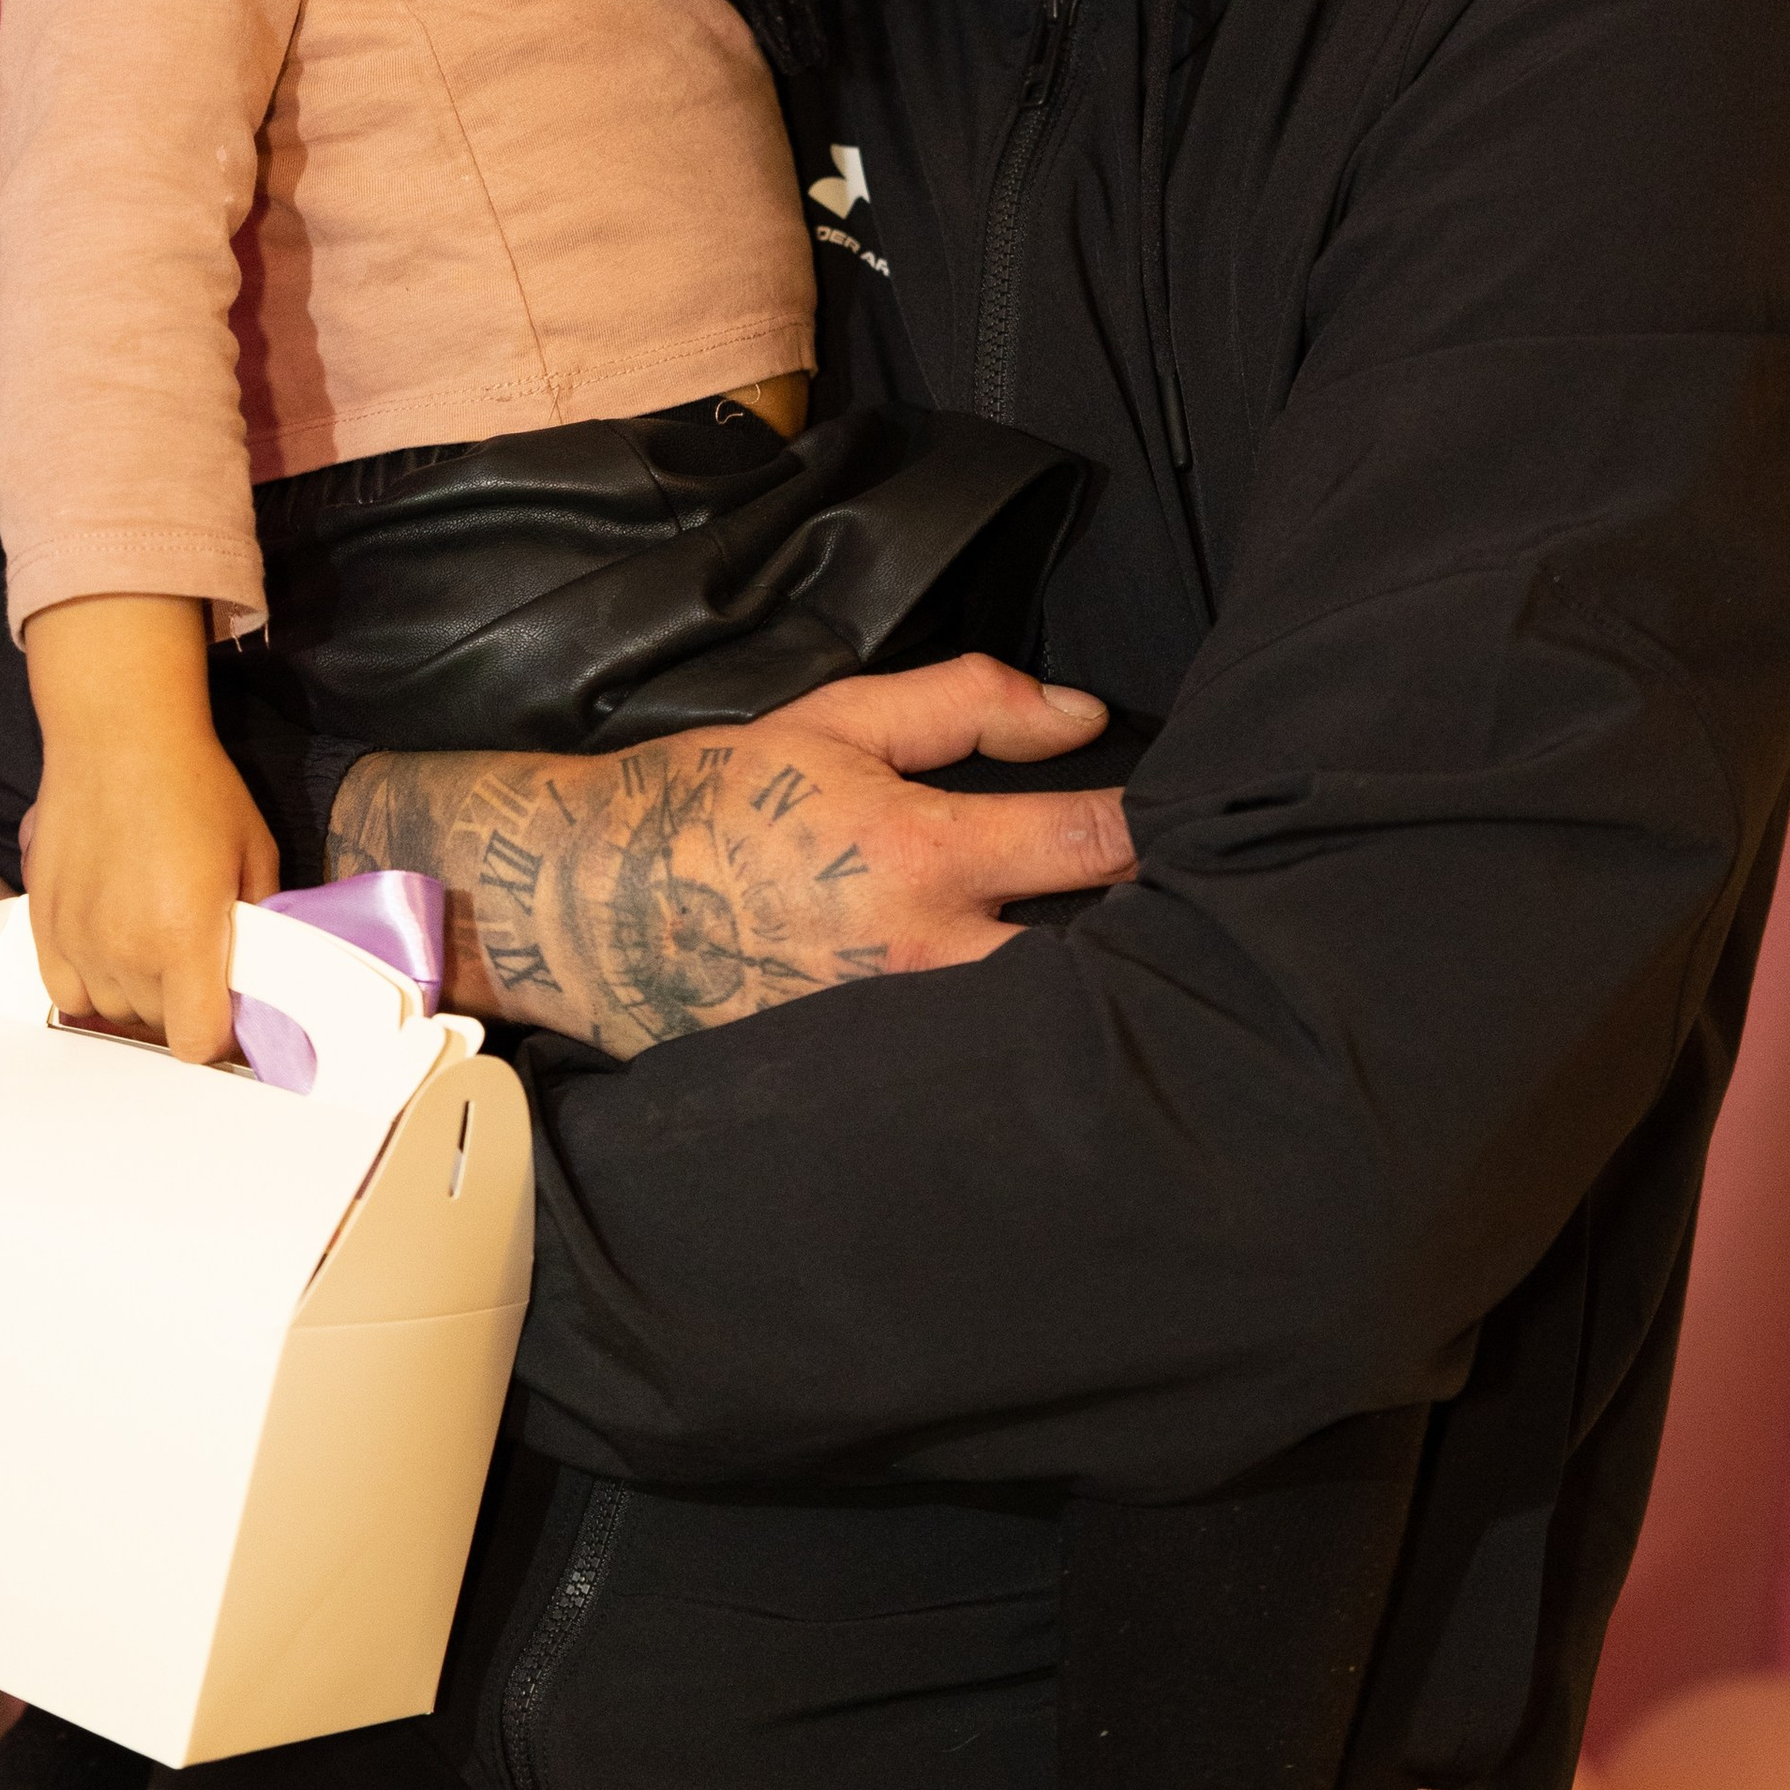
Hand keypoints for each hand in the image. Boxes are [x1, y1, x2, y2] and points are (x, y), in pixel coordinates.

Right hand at [21, 595, 278, 1062]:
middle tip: (201, 967)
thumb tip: (259, 976)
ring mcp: (77, 939)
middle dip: (185, 1007)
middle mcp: (124, 950)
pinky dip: (92, 982)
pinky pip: (66, 990)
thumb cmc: (197, 787)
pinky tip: (114, 949)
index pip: (198, 1043)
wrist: (119, 735)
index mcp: (184, 938)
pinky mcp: (43, 923)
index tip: (232, 1013)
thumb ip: (258, 926)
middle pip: (156, 1028)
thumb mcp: (254, 854)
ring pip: (111, 1011)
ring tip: (157, 949)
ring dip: (138, 995)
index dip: (222, 1037)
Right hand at [331, 655, 1134, 1059]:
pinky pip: (968, 1069)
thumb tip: (1084, 715)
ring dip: (1086, 1001)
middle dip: (1148, 938)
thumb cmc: (712, 798)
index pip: (1093, 845)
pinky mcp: (863, 1085)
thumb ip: (969, 704)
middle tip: (1193, 914)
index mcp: (924, 856)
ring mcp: (895, 1035)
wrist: (586, 904)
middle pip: (1093, 966)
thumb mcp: (836, 718)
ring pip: (1036, 1027)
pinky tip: (1034, 1039)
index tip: (1204, 816)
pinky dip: (1009, 1051)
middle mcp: (923, 961)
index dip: (1163, 826)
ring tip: (1136, 980)